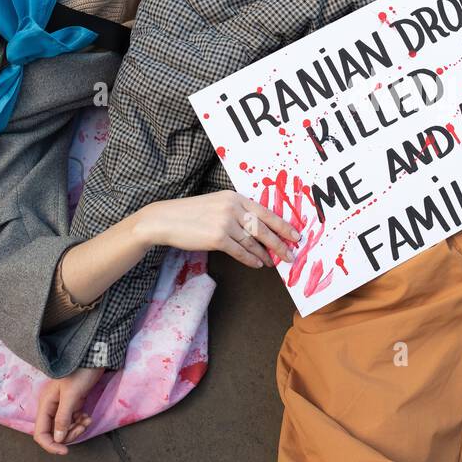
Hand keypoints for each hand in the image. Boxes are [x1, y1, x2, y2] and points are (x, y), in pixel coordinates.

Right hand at [33, 367, 104, 454]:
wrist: (94, 358)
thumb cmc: (80, 373)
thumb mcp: (71, 395)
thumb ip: (63, 417)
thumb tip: (58, 439)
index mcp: (46, 405)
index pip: (40, 433)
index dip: (50, 445)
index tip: (65, 451)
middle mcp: (51, 407)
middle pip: (54, 433)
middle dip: (68, 435)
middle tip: (82, 427)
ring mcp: (62, 406)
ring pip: (65, 429)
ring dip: (76, 429)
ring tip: (87, 420)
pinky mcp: (73, 404)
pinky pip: (73, 421)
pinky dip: (80, 423)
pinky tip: (88, 417)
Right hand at [135, 190, 303, 268]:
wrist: (166, 219)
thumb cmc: (191, 213)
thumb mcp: (217, 204)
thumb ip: (236, 211)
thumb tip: (258, 228)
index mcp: (235, 197)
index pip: (266, 212)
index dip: (283, 225)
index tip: (296, 235)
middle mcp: (233, 207)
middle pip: (263, 228)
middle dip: (279, 243)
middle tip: (290, 254)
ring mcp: (225, 222)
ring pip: (252, 242)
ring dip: (264, 254)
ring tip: (273, 262)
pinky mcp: (217, 238)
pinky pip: (240, 251)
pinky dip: (251, 259)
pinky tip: (258, 264)